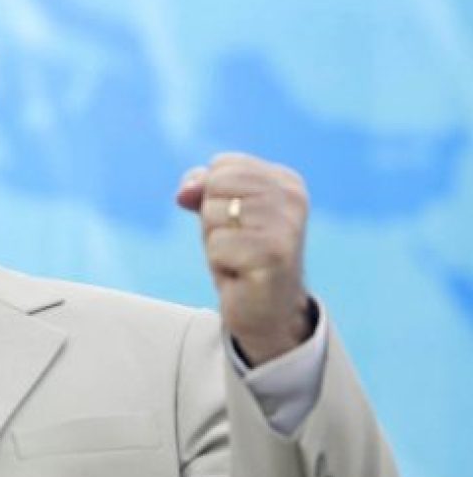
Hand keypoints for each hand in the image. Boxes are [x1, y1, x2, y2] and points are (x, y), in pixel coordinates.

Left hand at [176, 152, 312, 365]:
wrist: (267, 311)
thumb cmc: (241, 256)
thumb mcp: (219, 214)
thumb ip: (202, 188)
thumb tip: (185, 191)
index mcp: (285, 180)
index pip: (221, 165)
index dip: (213, 197)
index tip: (237, 224)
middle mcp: (291, 197)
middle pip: (215, 184)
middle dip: (212, 218)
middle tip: (235, 243)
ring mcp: (286, 225)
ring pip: (212, 214)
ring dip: (215, 242)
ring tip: (238, 258)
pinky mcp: (274, 254)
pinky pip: (217, 245)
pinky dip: (219, 263)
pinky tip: (241, 274)